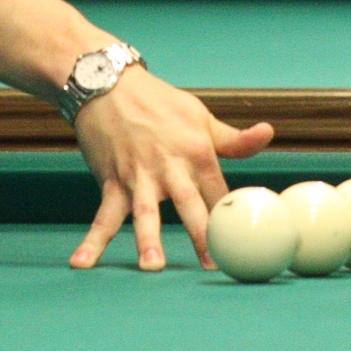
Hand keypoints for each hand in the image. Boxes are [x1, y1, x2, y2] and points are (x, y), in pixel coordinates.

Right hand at [67, 67, 274, 270]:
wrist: (107, 84)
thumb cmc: (158, 102)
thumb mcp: (200, 116)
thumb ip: (233, 139)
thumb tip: (268, 134)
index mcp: (197, 152)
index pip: (219, 194)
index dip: (230, 219)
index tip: (242, 245)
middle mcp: (169, 166)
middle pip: (189, 205)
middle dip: (202, 236)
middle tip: (212, 266)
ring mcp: (138, 176)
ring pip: (145, 212)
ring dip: (148, 239)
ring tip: (152, 266)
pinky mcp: (111, 181)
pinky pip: (102, 216)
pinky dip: (91, 241)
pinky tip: (82, 263)